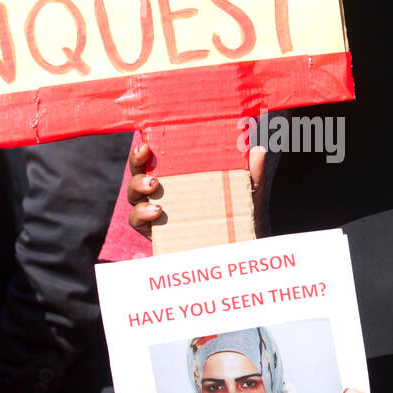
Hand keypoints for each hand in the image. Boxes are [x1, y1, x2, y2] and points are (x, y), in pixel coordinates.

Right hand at [126, 139, 266, 239]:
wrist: (237, 251)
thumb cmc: (238, 217)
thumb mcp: (247, 193)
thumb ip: (252, 174)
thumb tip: (259, 150)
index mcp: (178, 178)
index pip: (155, 159)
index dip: (144, 150)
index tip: (147, 142)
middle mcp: (161, 194)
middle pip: (137, 174)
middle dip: (136, 163)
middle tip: (145, 154)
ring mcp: (155, 214)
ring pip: (134, 197)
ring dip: (137, 186)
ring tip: (154, 184)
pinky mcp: (155, 233)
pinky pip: (137, 222)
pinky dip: (142, 214)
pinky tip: (156, 211)